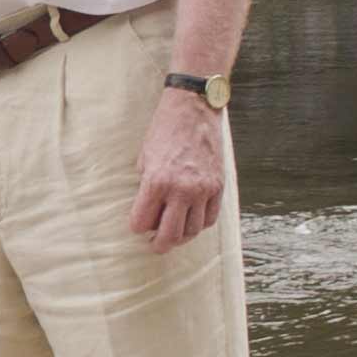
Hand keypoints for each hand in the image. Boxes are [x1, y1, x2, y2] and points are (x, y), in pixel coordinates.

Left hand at [129, 89, 229, 250]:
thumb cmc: (163, 132)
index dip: (137, 227)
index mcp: (156, 182)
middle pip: (170, 234)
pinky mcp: (218, 187)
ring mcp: (203, 190)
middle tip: (155, 245)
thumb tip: (148, 213)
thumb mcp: (144, 158)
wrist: (193, 111)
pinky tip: (191, 221)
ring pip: (193, 230)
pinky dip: (200, 224)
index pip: (142, 222)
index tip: (138, 226)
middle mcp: (181, 190)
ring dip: (181, 236)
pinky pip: (210, 218)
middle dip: (159, 244)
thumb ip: (146, 188)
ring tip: (174, 234)